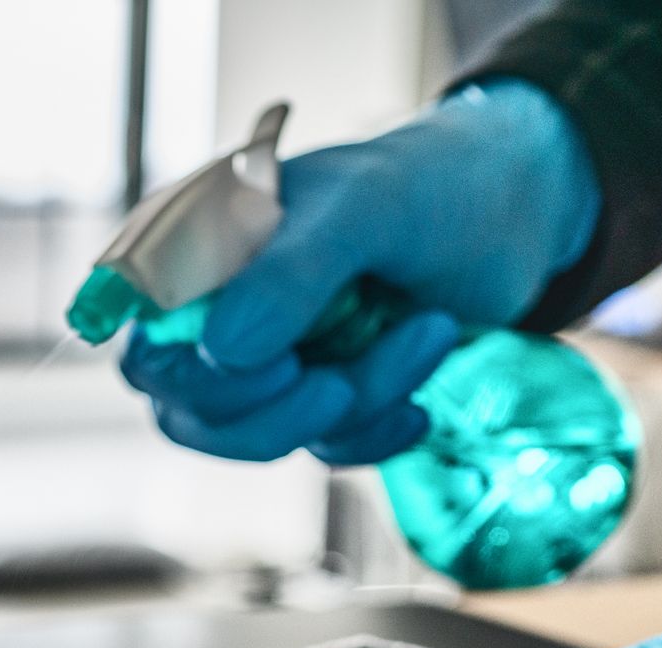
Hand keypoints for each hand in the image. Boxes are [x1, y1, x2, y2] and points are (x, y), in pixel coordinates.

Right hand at [121, 78, 599, 465]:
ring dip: (353, 405)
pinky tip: (421, 400)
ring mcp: (269, 360)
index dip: (188, 374)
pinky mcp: (320, 398)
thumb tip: (220, 352)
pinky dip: (376, 433)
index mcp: (198, 247)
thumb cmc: (431, 184)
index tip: (276, 365)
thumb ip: (289, 275)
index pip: (140, 336)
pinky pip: (323, 448)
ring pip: (260, 436)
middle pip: (187, 408)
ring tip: (428, 333)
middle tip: (341, 385)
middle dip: (271, 414)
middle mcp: (218, 309)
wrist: (520, 212)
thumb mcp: (363, 211)